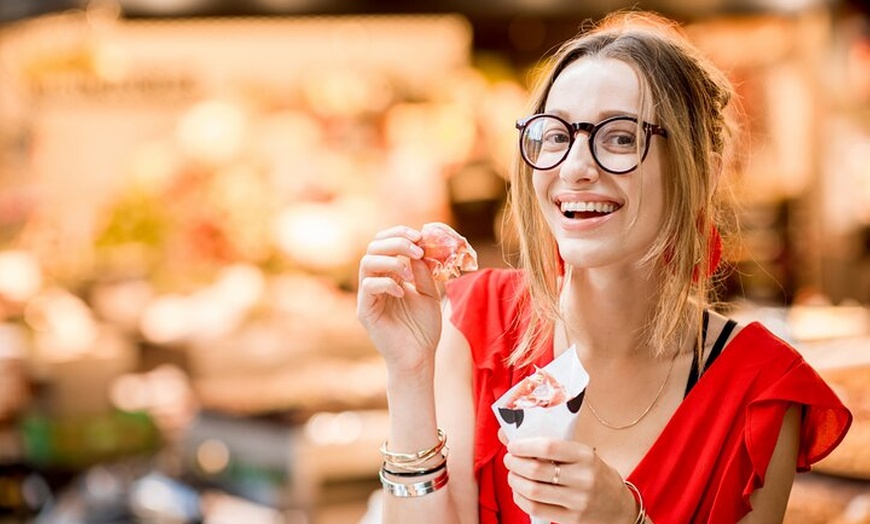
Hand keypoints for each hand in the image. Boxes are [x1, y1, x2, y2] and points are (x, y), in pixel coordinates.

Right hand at [357, 225, 442, 373]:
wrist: (419, 358)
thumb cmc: (424, 328)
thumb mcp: (429, 293)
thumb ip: (423, 272)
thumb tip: (418, 249)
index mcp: (389, 275)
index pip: (384, 244)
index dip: (399, 234)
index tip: (420, 235)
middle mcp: (375, 282)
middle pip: (373, 248)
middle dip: (396, 242)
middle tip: (417, 248)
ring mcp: (368, 296)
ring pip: (367, 263)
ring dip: (391, 261)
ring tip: (410, 273)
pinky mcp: (365, 311)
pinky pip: (368, 286)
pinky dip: (387, 283)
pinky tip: (403, 292)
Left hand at [503, 437, 637, 523]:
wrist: (619, 506)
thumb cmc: (593, 474)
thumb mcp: (579, 454)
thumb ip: (548, 445)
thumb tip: (505, 434)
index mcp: (585, 455)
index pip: (548, 447)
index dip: (524, 445)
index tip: (512, 445)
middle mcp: (584, 478)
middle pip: (536, 469)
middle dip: (514, 463)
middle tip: (509, 460)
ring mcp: (578, 501)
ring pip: (533, 490)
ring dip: (514, 481)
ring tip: (512, 475)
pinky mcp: (572, 519)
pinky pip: (536, 509)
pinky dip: (520, 499)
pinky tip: (519, 492)